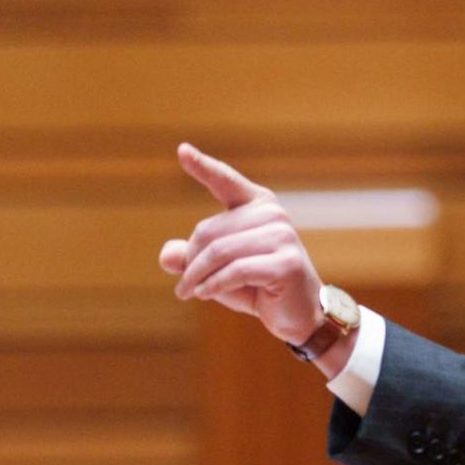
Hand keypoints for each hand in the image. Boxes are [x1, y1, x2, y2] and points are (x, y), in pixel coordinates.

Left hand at [159, 143, 323, 344]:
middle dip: (191, 260)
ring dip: (197, 276)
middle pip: (209, 232)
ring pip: (219, 252)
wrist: (298, 314)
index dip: (203, 167)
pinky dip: (214, 285)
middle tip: (183, 285)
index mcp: (258, 204)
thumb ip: (191, 258)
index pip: (225, 181)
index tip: (182, 150)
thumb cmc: (257, 286)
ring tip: (187, 292)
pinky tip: (203, 294)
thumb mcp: (217, 270)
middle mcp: (272, 214)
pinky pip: (236, 271)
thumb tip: (167, 256)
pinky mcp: (286, 263)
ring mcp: (283, 236)